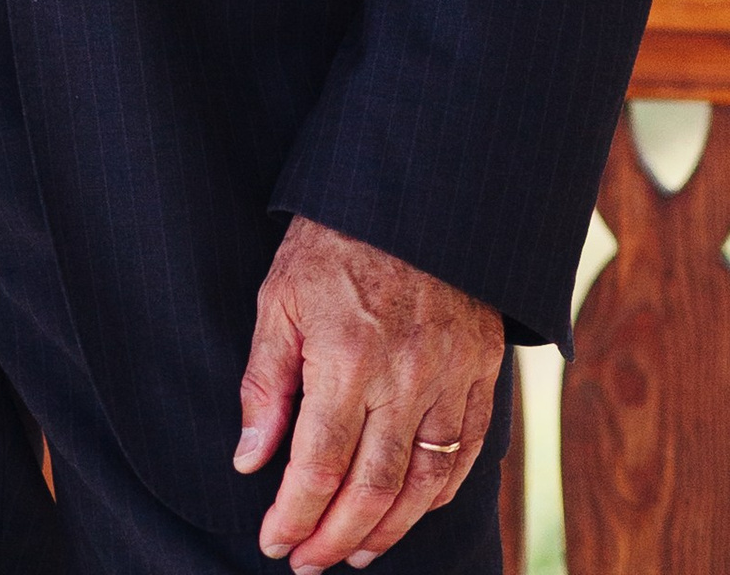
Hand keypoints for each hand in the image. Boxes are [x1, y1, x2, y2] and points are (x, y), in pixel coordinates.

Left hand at [236, 216, 502, 566]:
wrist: (410, 192)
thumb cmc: (332, 241)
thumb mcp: (279, 298)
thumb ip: (264, 383)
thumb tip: (248, 457)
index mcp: (346, 358)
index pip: (317, 465)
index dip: (294, 515)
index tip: (274, 543)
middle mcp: (403, 378)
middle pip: (372, 487)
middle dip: (336, 536)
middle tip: (309, 561)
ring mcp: (449, 378)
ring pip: (423, 483)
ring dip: (389, 530)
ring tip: (356, 551)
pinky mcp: (481, 372)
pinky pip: (465, 453)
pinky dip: (437, 493)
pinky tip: (410, 510)